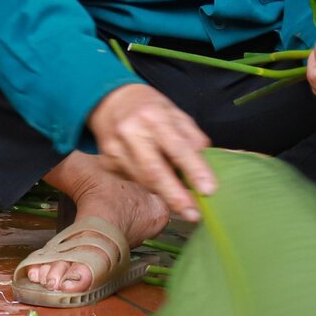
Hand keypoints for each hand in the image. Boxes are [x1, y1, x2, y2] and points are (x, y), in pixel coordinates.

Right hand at [86, 83, 215, 220]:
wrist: (108, 101)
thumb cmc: (148, 108)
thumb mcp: (173, 111)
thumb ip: (191, 135)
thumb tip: (205, 159)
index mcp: (154, 116)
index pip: (177, 146)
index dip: (194, 170)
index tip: (208, 190)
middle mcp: (131, 131)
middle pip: (154, 170)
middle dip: (175, 196)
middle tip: (193, 214)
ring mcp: (115, 148)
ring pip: (143, 180)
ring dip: (164, 192)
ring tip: (180, 199)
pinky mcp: (106, 162)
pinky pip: (133, 180)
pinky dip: (148, 184)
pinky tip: (152, 176)